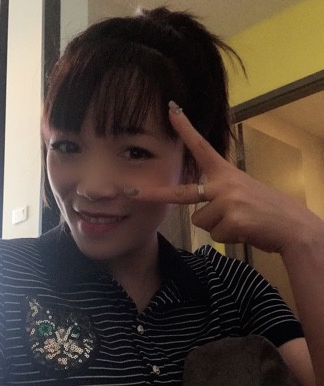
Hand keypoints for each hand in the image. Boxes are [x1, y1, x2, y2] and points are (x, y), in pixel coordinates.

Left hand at [133, 101, 320, 253]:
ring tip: (240, 222)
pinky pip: (214, 234)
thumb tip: (199, 212)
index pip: (202, 147)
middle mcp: (224, 184)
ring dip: (217, 226)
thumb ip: (220, 194)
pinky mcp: (231, 220)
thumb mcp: (243, 192)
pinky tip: (244, 230)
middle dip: (155, 195)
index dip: (186, 129)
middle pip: (183, 194)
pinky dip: (227, 237)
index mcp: (226, 173)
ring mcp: (227, 201)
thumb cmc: (266, 209)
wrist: (293, 226)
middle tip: (131, 193)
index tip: (172, 110)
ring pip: (201, 222)